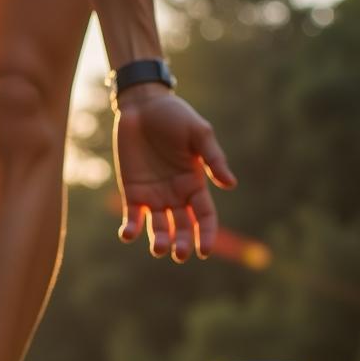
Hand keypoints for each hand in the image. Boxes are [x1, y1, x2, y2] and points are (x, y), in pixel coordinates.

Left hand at [113, 84, 236, 261]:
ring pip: (159, 227)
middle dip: (183, 243)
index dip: (207, 234)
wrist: (143, 105)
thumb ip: (213, 159)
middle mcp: (176, 195)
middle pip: (182, 228)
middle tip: (180, 254)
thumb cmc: (175, 116)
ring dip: (160, 240)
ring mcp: (153, 195)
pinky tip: (128, 234)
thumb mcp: (199, 134)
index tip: (205, 250)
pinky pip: (132, 216)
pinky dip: (130, 228)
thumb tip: (231, 184)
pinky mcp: (132, 191)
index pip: (205, 216)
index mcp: (195, 184)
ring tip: (160, 248)